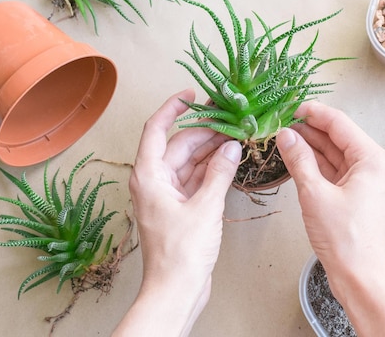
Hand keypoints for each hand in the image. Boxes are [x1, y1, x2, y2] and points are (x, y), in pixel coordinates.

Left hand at [113, 89, 241, 336]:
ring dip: (210, 150)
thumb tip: (231, 147)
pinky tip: (230, 161)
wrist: (176, 290)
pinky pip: (195, 179)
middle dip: (204, 131)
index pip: (157, 129)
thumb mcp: (204, 207)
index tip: (192, 95)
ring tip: (236, 137)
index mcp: (149, 176)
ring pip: (189, 161)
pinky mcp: (181, 208)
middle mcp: (155, 181)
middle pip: (179, 145)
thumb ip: (219, 173)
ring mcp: (168, 195)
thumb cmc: (181, 253)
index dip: (173, 108)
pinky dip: (211, 169)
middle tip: (231, 120)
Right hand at [276, 101, 384, 335]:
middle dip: (307, 129)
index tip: (289, 107)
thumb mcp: (315, 194)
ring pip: (331, 153)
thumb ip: (299, 159)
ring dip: (307, 146)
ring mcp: (360, 180)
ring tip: (281, 137)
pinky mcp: (351, 194)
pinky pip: (330, 170)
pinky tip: (293, 157)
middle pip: (335, 136)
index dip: (312, 112)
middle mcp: (369, 165)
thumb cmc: (346, 240)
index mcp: (370, 158)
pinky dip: (312, 164)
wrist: (360, 278)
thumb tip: (285, 135)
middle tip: (279, 122)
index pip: (339, 123)